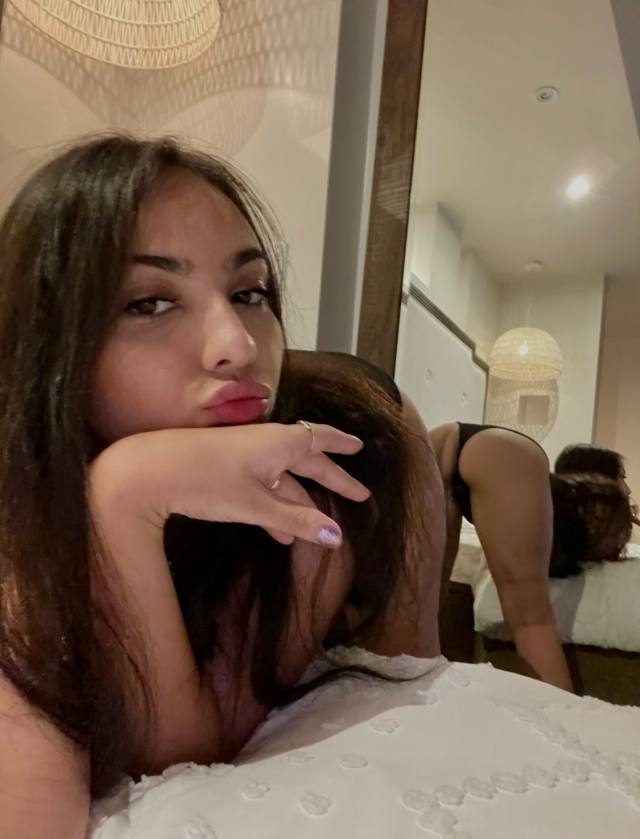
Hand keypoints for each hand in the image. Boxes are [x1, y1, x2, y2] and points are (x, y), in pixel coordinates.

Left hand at [89, 422, 369, 546]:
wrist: (148, 471)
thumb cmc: (205, 482)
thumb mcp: (256, 505)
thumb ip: (296, 521)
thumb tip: (336, 538)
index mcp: (279, 443)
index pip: (321, 439)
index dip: (342, 445)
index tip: (360, 448)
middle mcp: (266, 444)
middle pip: (308, 460)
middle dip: (332, 479)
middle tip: (358, 494)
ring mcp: (246, 455)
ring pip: (284, 477)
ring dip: (301, 503)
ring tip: (319, 530)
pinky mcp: (227, 469)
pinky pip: (263, 486)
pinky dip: (276, 506)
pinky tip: (280, 535)